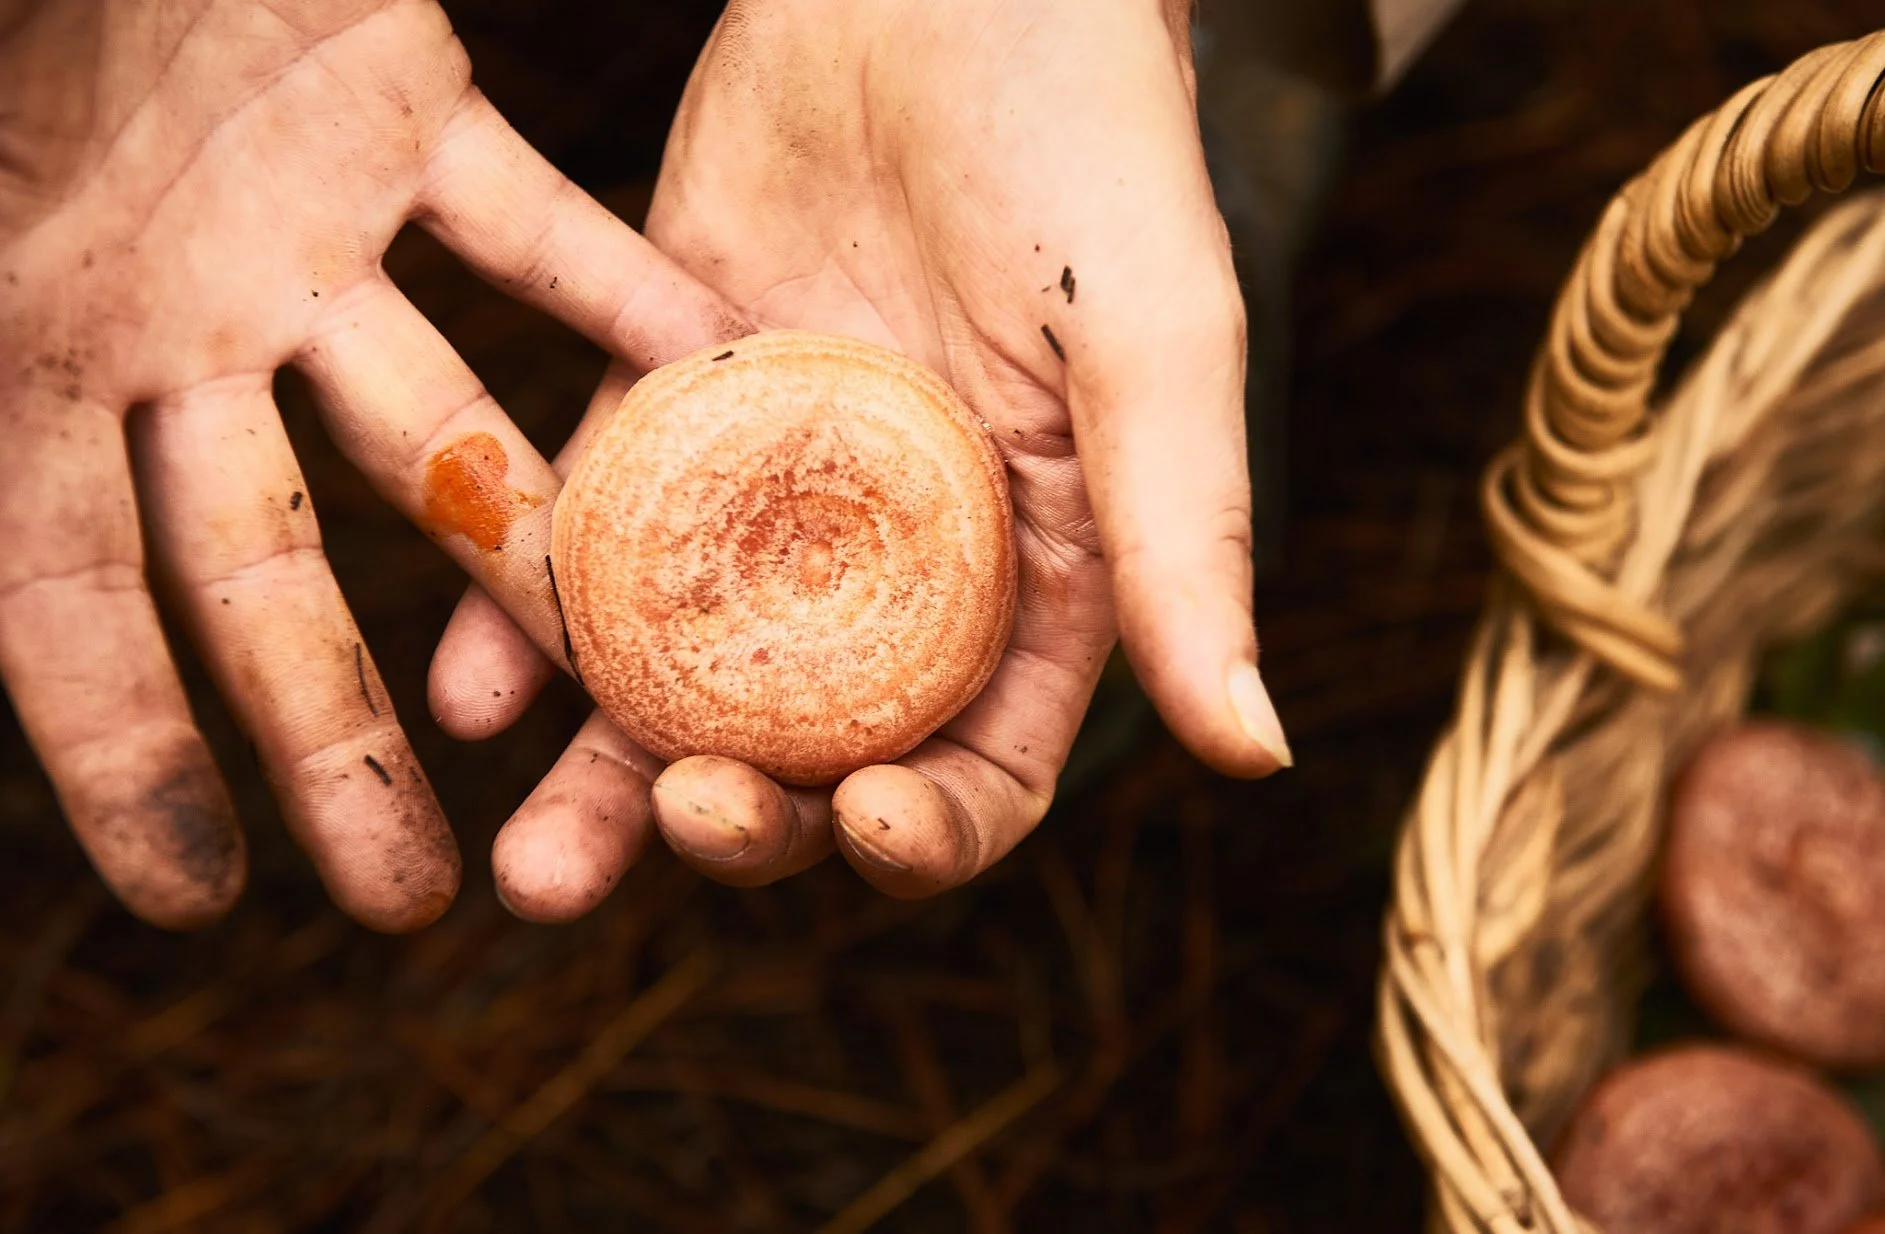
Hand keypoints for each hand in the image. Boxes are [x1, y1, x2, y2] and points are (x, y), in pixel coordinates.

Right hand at [0, 0, 743, 929]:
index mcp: (16, 354)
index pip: (62, 601)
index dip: (120, 753)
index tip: (199, 903)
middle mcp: (166, 324)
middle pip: (268, 573)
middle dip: (336, 738)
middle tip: (416, 900)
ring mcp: (292, 236)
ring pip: (434, 429)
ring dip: (528, 554)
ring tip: (631, 686)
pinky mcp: (399, 115)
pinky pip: (535, 233)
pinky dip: (621, 303)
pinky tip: (728, 394)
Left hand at [430, 0, 1288, 911]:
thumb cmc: (1082, 139)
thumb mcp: (1155, 341)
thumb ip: (1187, 541)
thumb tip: (1258, 751)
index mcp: (1033, 576)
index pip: (985, 763)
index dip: (930, 829)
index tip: (866, 821)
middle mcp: (896, 565)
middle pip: (817, 751)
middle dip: (750, 820)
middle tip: (676, 824)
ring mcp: (770, 498)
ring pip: (686, 677)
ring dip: (609, 777)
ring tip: (536, 864)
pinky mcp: (667, 411)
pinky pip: (589, 537)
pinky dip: (527, 617)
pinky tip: (474, 681)